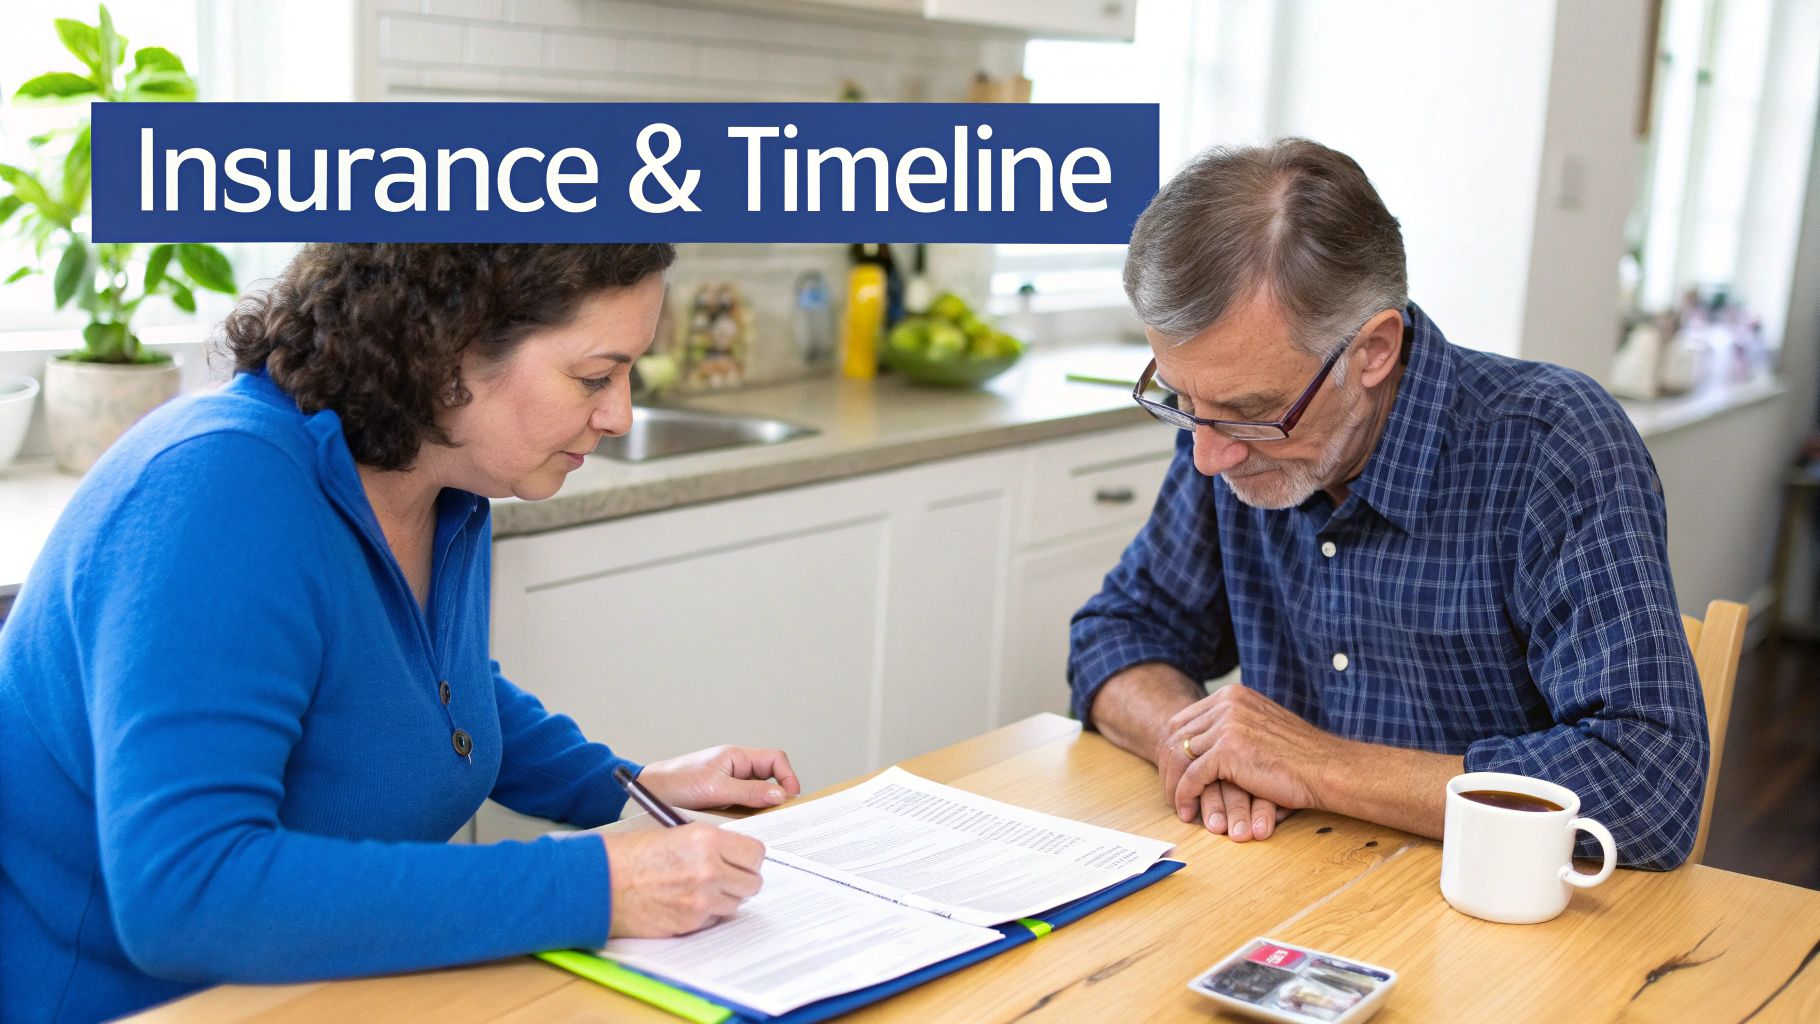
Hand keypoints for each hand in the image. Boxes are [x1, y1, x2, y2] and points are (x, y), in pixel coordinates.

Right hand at [603, 823, 765, 936]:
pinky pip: (714, 920)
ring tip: (700, 889)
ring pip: (736, 903)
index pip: (755, 853)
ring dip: (724, 898)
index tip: (741, 860)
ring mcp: (701, 900)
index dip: (748, 858)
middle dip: (741, 879)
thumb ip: (709, 844)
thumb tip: (733, 855)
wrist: (598, 881)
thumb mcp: (674, 833)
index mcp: (706, 840)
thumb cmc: (628, 854)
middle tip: (725, 877)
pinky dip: (706, 914)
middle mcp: (709, 869)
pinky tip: (685, 903)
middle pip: (752, 882)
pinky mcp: (690, 923)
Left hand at [638, 745, 801, 810]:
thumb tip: (779, 795)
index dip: (788, 777)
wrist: (647, 794)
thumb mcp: (715, 788)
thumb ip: (749, 792)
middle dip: (776, 797)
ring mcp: (729, 787)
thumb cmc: (675, 783)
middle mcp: (735, 770)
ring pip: (757, 797)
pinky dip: (748, 818)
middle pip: (769, 780)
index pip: (775, 760)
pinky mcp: (721, 802)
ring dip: (760, 810)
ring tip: (761, 824)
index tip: (791, 798)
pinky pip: (743, 809)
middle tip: (780, 816)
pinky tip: (744, 828)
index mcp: (737, 758)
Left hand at [1158, 685, 1339, 837]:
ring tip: (1178, 806)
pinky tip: (1188, 811)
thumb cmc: (1301, 756)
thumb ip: (1235, 728)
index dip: (1174, 749)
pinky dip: (1186, 796)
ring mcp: (1226, 725)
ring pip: (1179, 756)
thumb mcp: (1261, 728)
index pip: (1184, 719)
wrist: (1327, 768)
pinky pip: (1192, 777)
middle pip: (1175, 735)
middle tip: (1170, 793)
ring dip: (1174, 784)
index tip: (1174, 773)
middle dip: (1168, 767)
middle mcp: (1226, 704)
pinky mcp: (1227, 750)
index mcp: (1232, 695)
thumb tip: (1203, 748)